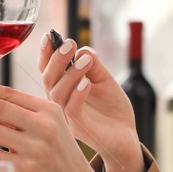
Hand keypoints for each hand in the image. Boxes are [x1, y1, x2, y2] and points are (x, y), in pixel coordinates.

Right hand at [37, 33, 141, 171]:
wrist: (126, 135)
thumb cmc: (112, 108)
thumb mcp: (104, 80)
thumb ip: (93, 64)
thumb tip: (83, 50)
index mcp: (63, 89)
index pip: (47, 70)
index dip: (46, 54)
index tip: (49, 36)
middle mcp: (60, 103)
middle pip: (48, 80)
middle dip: (56, 60)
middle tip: (70, 43)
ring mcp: (67, 117)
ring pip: (58, 94)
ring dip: (70, 74)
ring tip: (84, 61)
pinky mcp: (80, 128)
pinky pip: (72, 110)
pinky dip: (78, 94)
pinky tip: (88, 83)